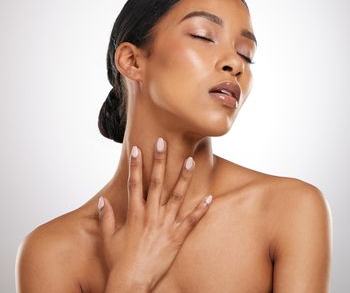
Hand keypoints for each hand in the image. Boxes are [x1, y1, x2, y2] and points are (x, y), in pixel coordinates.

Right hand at [98, 137, 212, 290]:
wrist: (132, 283)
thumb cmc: (119, 260)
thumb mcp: (108, 238)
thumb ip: (106, 217)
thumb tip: (102, 200)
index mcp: (135, 213)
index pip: (134, 183)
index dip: (136, 164)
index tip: (137, 148)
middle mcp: (151, 215)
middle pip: (156, 182)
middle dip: (159, 160)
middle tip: (163, 142)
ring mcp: (166, 225)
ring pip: (177, 196)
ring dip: (184, 177)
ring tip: (191, 160)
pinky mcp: (177, 237)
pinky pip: (191, 221)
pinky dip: (201, 209)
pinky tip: (210, 197)